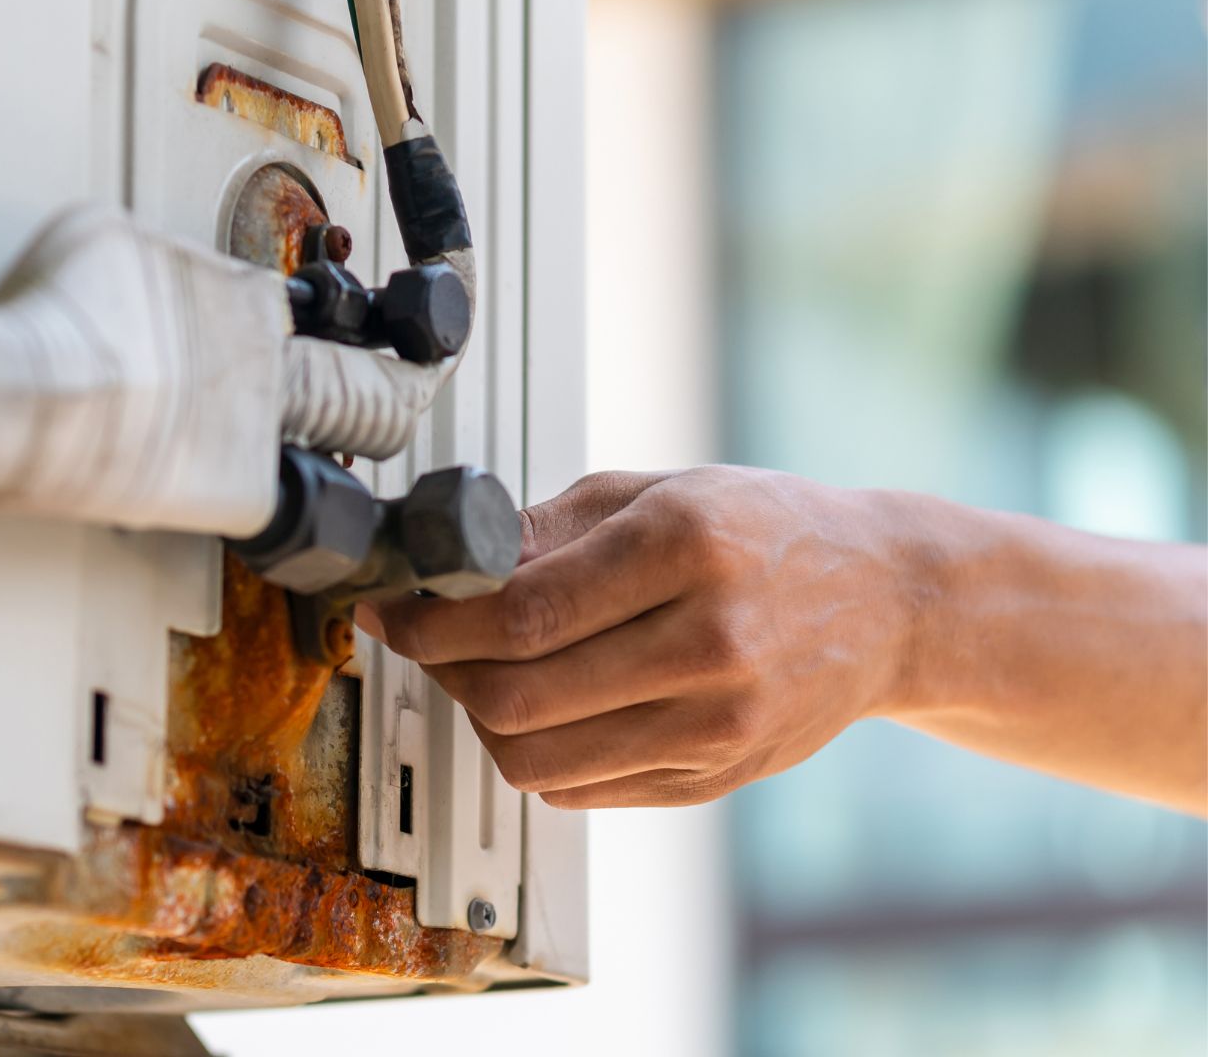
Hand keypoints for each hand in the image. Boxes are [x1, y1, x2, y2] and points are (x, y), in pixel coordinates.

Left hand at [357, 466, 925, 807]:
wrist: (889, 600)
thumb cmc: (770, 531)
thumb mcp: (660, 491)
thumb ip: (549, 527)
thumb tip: (449, 563)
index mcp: (687, 547)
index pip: (521, 613)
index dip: (432, 620)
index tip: (391, 610)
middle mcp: (709, 641)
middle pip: (518, 696)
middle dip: (444, 670)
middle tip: (426, 640)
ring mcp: (718, 722)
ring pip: (537, 758)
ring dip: (480, 719)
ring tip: (479, 674)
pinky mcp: (716, 775)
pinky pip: (580, 789)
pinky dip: (534, 754)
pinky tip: (541, 709)